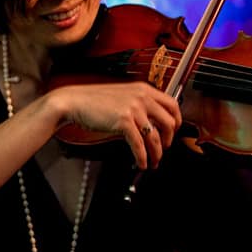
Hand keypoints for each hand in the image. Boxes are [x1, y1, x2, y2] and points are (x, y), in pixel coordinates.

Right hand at [58, 81, 182, 168]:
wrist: (74, 101)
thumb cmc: (94, 100)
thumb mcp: (123, 95)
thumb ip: (139, 105)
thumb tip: (152, 123)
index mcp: (144, 89)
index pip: (172, 104)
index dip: (177, 121)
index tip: (174, 131)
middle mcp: (142, 97)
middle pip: (169, 122)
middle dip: (169, 140)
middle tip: (164, 149)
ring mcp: (134, 109)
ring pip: (155, 137)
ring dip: (156, 154)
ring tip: (152, 161)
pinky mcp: (124, 122)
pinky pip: (139, 145)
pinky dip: (142, 157)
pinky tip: (140, 163)